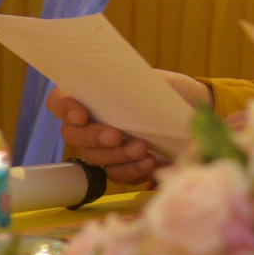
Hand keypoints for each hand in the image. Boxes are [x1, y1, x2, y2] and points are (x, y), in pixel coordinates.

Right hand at [45, 69, 209, 185]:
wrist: (194, 111)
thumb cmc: (170, 91)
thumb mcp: (155, 80)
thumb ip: (135, 84)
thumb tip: (124, 88)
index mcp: (93, 96)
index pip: (59, 101)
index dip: (63, 108)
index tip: (81, 115)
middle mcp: (92, 123)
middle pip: (73, 135)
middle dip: (93, 137)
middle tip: (115, 136)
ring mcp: (105, 147)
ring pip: (95, 158)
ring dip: (118, 155)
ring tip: (143, 148)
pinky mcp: (123, 166)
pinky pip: (118, 174)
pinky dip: (133, 170)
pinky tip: (151, 162)